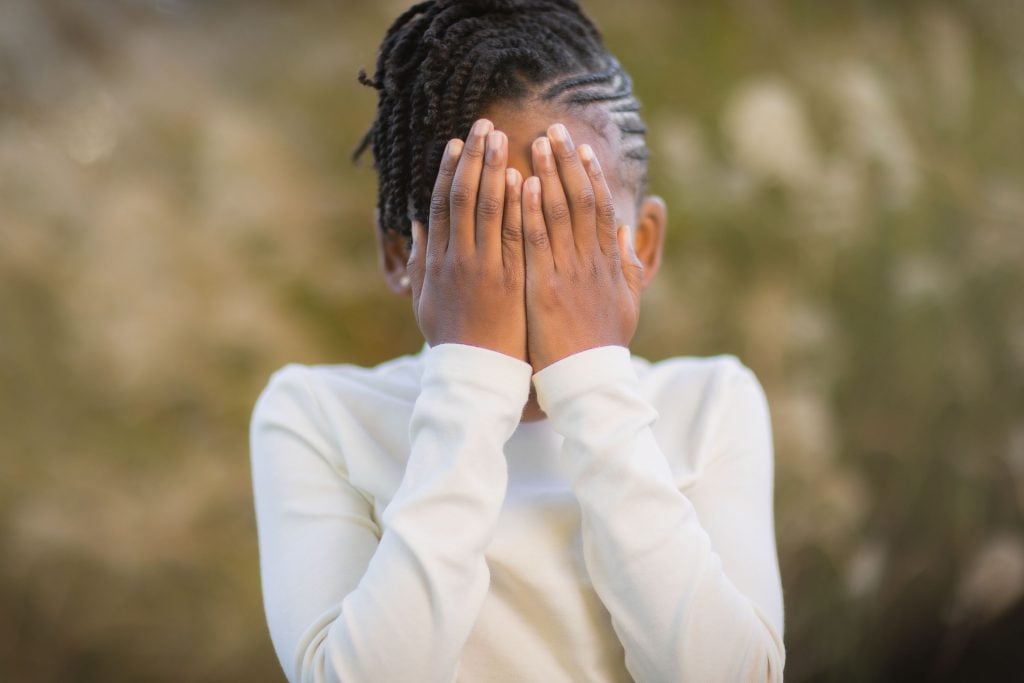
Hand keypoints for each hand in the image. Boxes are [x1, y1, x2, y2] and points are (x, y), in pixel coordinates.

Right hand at [406, 119, 527, 361]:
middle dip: (473, 158)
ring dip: (494, 169)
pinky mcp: (508, 280)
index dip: (448, 171)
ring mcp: (482, 268)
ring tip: (502, 137)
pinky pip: (512, 234)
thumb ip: (420, 262)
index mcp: (436, 261)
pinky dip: (514, 204)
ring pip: (486, 209)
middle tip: (483, 125)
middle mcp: (456, 259)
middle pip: (462, 197)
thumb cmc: (452, 339)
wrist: (474, 375)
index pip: (441, 205)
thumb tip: (417, 228)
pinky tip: (523, 177)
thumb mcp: (426, 300)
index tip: (456, 143)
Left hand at [521, 123, 643, 371]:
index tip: (583, 148)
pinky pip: (538, 241)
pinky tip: (524, 183)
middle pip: (583, 200)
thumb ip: (627, 267)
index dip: (592, 176)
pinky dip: (532, 210)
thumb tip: (628, 235)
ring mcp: (570, 272)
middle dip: (569, 162)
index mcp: (609, 264)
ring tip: (537, 141)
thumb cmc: (602, 346)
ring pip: (561, 212)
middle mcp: (592, 261)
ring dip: (549, 174)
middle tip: (556, 129)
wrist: (589, 382)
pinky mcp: (546, 287)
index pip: (602, 209)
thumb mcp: (625, 304)